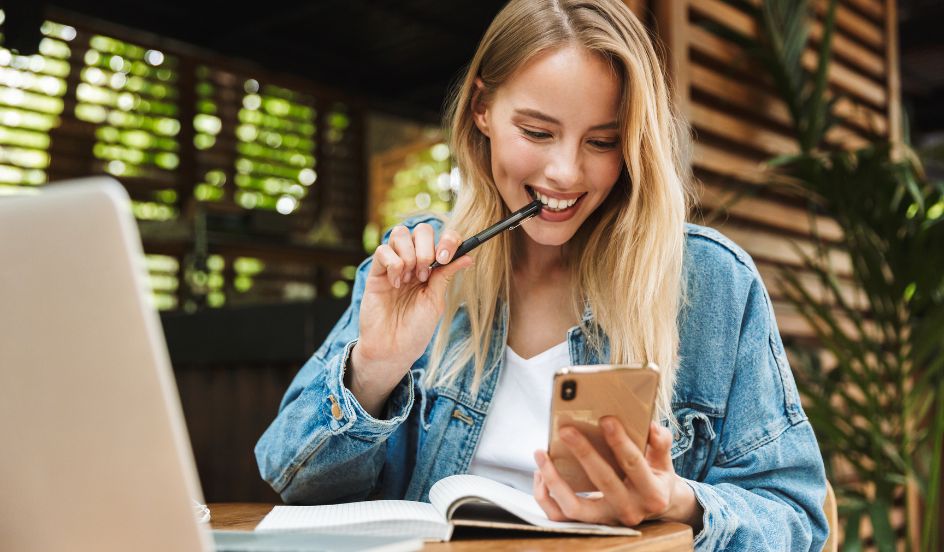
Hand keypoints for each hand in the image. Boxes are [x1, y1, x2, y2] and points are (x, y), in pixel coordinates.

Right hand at [349, 223, 472, 411]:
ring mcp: (393, 265)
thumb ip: (446, 276)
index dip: (447, 240)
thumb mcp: (436, 301)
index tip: (445, 258)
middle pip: (420, 229)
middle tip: (424, 273)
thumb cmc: (416, 329)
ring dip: (409, 254)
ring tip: (410, 278)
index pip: (441, 238)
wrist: (394, 348)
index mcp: (432, 268)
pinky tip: (395, 284)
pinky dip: (392, 264)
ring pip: (400, 234)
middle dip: (426, 247)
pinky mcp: (376, 272)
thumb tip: (469, 256)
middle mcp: (413, 262)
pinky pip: (382, 251)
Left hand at [533, 419, 702, 530]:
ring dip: (554, 480)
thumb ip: (660, 443)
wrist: (654, 507)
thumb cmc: (654, 476)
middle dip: (584, 453)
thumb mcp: (663, 460)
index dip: (620, 442)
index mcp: (651, 493)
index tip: (606, 419)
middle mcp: (629, 510)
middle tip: (566, 430)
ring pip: (574, 507)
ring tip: (542, 454)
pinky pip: (560, 515)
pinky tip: (541, 472)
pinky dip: (545, 496)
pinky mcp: (588, 523)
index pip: (633, 464)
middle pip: (603, 482)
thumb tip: (651, 426)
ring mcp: (607, 520)